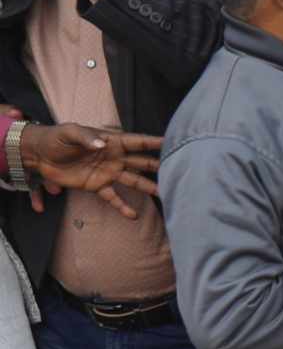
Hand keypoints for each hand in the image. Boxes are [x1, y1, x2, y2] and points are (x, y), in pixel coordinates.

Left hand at [20, 125, 160, 220]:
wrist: (39, 154)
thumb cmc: (56, 138)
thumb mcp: (69, 132)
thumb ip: (86, 138)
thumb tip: (103, 146)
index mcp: (111, 141)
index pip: (137, 142)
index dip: (154, 142)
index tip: (172, 143)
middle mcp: (115, 158)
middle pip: (141, 162)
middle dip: (159, 166)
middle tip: (178, 171)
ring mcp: (107, 173)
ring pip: (133, 181)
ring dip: (148, 187)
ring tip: (164, 194)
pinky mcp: (96, 186)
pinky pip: (113, 197)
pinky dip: (122, 206)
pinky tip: (133, 216)